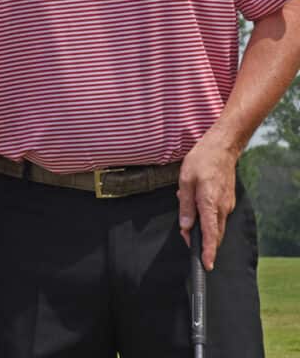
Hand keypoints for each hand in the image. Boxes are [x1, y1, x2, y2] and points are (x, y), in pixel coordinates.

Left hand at [176, 134, 237, 270]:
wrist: (221, 148)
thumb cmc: (201, 161)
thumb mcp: (185, 180)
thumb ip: (186, 206)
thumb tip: (186, 227)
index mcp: (210, 203)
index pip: (211, 234)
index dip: (208, 251)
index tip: (206, 265)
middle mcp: (222, 207)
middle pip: (214, 234)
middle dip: (202, 242)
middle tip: (187, 239)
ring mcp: (226, 204)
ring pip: (215, 225)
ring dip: (203, 228)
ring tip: (188, 218)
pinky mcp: (227, 201)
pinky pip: (216, 215)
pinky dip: (206, 217)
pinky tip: (195, 205)